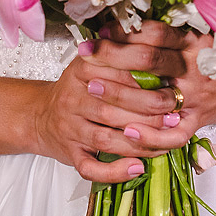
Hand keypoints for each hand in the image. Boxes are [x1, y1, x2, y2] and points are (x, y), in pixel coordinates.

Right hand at [32, 42, 195, 183]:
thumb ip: (119, 53)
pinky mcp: (70, 153)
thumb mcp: (93, 63)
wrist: (40, 115)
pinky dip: (114, 171)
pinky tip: (136, 169)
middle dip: (149, 115)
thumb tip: (158, 44)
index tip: (172, 89)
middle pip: (113, 109)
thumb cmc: (78, 89)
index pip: (117, 75)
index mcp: (82, 70)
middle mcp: (73, 98)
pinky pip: (90, 167)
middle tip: (174, 117)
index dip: (148, 83)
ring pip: (106, 139)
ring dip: (139, 144)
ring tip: (165, 143)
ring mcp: (70, 128)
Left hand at [95, 21, 215, 134]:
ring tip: (90, 88)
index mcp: (197, 44)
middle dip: (113, 57)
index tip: (100, 31)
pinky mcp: (198, 122)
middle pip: (150, 61)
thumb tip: (126, 23)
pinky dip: (150, 136)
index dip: (126, 31)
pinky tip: (127, 132)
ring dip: (119, 94)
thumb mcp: (203, 36)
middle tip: (83, 56)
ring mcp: (197, 99)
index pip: (157, 34)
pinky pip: (173, 134)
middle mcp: (196, 70)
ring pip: (155, 97)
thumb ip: (170, 32)